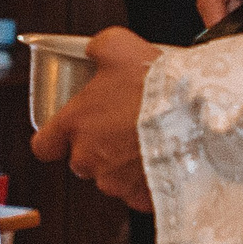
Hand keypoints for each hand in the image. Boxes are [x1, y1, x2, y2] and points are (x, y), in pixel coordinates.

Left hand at [29, 27, 163, 210]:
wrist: (199, 115)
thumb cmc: (155, 83)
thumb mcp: (118, 45)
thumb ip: (98, 48)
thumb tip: (94, 50)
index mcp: (74, 124)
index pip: (43, 146)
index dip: (54, 139)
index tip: (67, 132)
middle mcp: (88, 159)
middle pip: (81, 160)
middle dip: (98, 147)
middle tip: (123, 126)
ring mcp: (115, 182)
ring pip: (111, 177)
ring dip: (124, 164)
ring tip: (149, 140)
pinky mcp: (141, 198)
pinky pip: (139, 191)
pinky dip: (148, 179)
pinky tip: (164, 158)